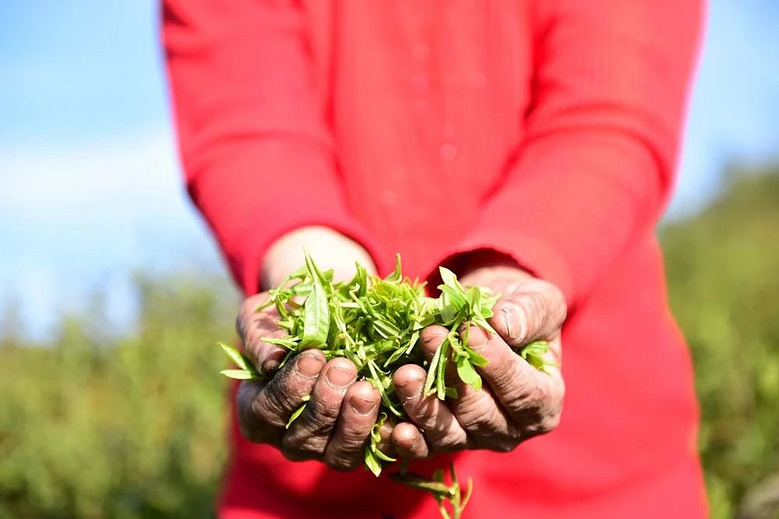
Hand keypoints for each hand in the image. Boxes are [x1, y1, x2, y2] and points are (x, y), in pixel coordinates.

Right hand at [233, 226, 383, 469]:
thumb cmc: (288, 313)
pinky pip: (377, 451)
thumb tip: (270, 361)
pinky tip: (398, 413)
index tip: (313, 356)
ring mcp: (330, 446)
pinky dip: (389, 434)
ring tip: (368, 388)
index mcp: (259, 411)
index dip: (288, 389)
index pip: (266, 412)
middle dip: (325, 403)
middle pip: (304, 438)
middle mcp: (292, 437)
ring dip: (355, 422)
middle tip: (344, 367)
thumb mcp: (266, 314)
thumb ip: (261, 335)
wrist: (334, 308)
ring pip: (340, 453)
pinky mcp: (367, 444)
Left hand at [390, 265, 565, 456]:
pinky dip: (405, 439)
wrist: (485, 318)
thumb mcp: (537, 302)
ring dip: (423, 406)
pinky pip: (421, 447)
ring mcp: (472, 439)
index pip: (522, 392)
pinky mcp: (437, 441)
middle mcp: (509, 430)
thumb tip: (504, 325)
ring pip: (447, 434)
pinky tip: (390, 425)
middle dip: (452, 376)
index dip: (496, 364)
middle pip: (481, 415)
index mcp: (543, 402)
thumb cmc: (518, 311)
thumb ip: (530, 314)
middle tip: (430, 338)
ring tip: (403, 374)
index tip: (470, 331)